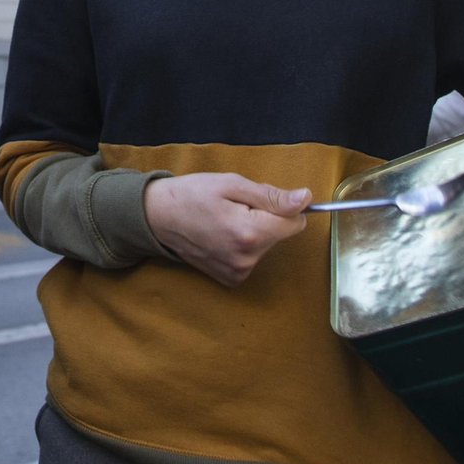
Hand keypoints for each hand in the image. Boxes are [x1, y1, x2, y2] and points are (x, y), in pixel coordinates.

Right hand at [143, 173, 310, 285]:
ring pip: (266, 245)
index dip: (282, 206)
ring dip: (253, 231)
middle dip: (264, 218)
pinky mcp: (231, 279)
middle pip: (280, 234)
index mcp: (250, 232)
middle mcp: (247, 258)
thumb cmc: (192, 194)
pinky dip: (242, 246)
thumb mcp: (231, 184)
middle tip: (234, 207)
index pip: (296, 222)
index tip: (259, 198)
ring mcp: (238, 272)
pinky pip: (252, 257)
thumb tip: (305, 199)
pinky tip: (220, 236)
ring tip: (224, 220)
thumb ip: (271, 195)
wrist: (158, 217)